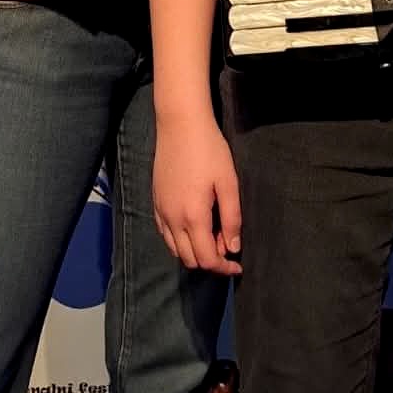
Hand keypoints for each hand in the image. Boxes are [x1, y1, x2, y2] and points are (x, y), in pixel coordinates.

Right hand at [153, 112, 242, 276]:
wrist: (180, 124)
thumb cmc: (209, 150)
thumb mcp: (228, 183)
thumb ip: (232, 218)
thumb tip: (233, 247)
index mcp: (193, 216)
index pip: (206, 259)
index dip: (224, 268)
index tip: (238, 265)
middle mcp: (172, 219)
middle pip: (189, 259)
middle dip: (210, 262)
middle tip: (228, 247)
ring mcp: (160, 211)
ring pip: (175, 249)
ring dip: (194, 252)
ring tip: (213, 237)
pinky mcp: (155, 202)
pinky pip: (165, 234)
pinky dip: (179, 241)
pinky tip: (194, 226)